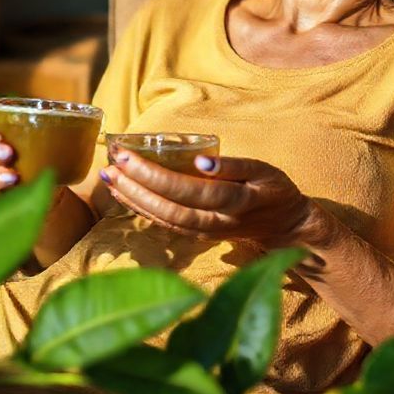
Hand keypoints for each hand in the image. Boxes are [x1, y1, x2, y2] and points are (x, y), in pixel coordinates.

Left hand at [100, 149, 313, 246]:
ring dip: (132, 199)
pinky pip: (165, 224)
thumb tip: (202, 161)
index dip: (154, 175)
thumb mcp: (263, 171)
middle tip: (110, 165)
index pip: (187, 190)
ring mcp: (205, 233)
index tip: (128, 156)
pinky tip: (123, 193)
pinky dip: (141, 209)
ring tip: (108, 177)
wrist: (285, 226)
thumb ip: (233, 166)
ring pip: (163, 220)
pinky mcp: (198, 236)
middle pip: (168, 209)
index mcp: (233, 203)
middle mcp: (215, 223)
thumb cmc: (273, 190)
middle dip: (134, 187)